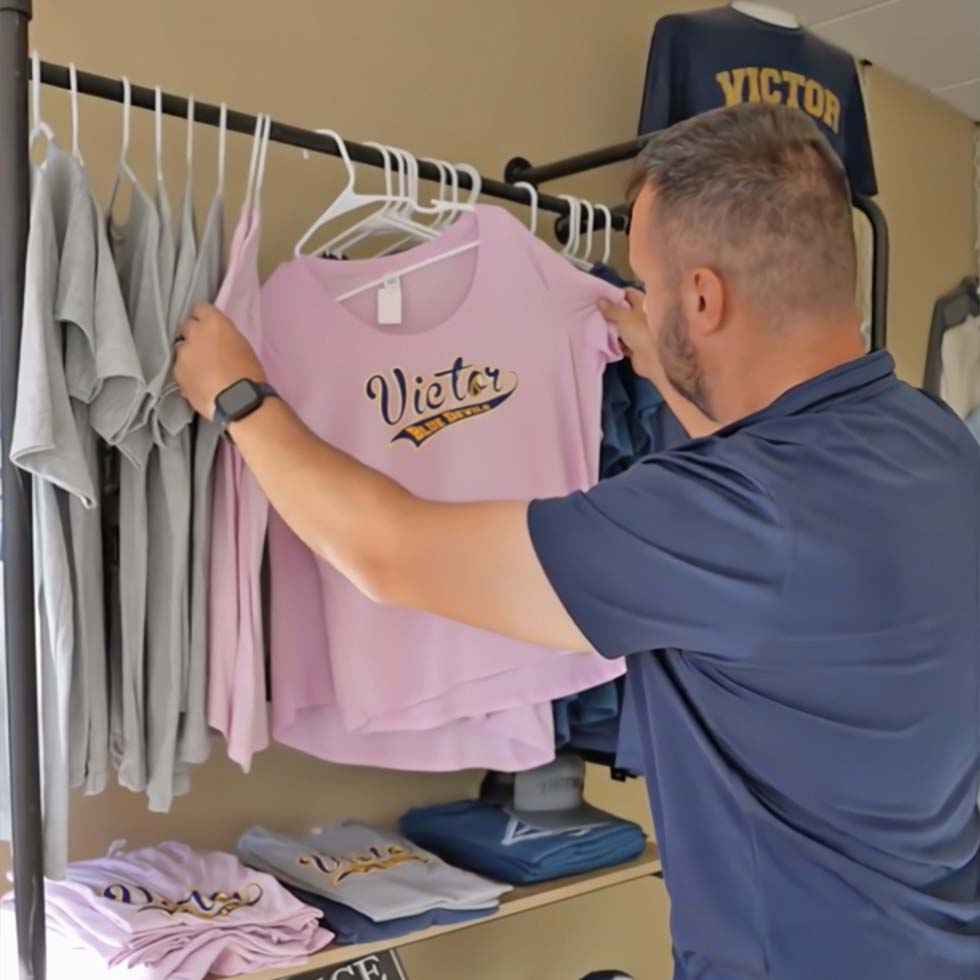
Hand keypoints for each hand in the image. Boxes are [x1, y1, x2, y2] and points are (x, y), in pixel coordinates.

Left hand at [173, 303, 266, 420]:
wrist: (238, 400)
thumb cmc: (249, 372)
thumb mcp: (241, 344)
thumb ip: (224, 335)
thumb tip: (215, 337)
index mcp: (214, 322)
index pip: (200, 308)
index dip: (203, 317)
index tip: (208, 325)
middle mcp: (194, 333)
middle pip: (187, 326)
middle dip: (194, 334)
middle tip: (205, 348)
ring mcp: (182, 354)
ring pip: (181, 349)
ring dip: (189, 354)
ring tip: (202, 369)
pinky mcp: (176, 373)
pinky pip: (179, 368)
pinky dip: (187, 372)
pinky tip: (198, 382)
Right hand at [598, 288, 664, 388]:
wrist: (654, 359)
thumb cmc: (641, 331)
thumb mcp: (623, 317)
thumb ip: (611, 309)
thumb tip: (599, 300)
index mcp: (642, 304)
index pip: (628, 293)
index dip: (614, 294)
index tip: (599, 297)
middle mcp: (641, 316)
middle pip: (622, 311)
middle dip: (609, 312)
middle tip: (592, 311)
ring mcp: (638, 332)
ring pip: (620, 327)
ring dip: (609, 328)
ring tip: (592, 325)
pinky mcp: (634, 347)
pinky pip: (620, 342)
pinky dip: (612, 342)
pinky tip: (599, 340)